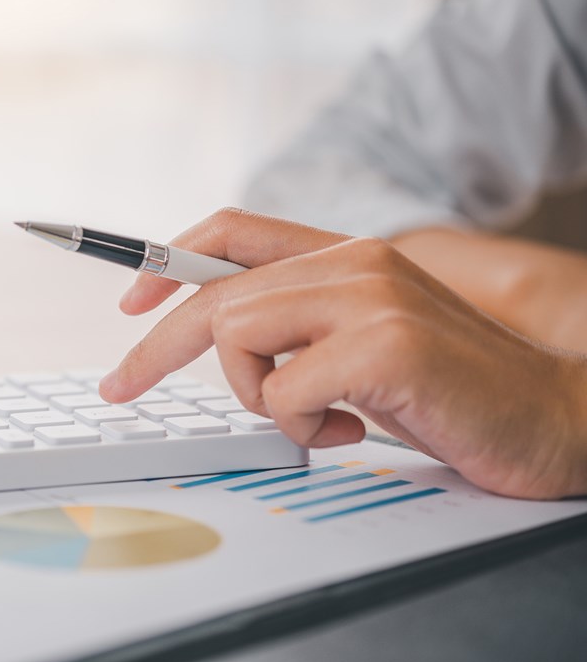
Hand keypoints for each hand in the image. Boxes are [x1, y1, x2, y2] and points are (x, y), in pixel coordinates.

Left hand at [99, 209, 586, 498]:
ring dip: (255, 395)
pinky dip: (301, 426)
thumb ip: (300, 328)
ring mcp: (371, 296)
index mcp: (346, 256)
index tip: (129, 303)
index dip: (168, 260)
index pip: (233, 230)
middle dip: (154, 346)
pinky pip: (282, 390)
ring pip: (238, 335)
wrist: (556, 417)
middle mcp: (355, 262)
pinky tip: (355, 431)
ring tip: (318, 418)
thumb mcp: (360, 345)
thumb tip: (219, 334)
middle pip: (214, 291)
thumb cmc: (448, 390)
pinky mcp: (387, 343)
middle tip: (119, 387)